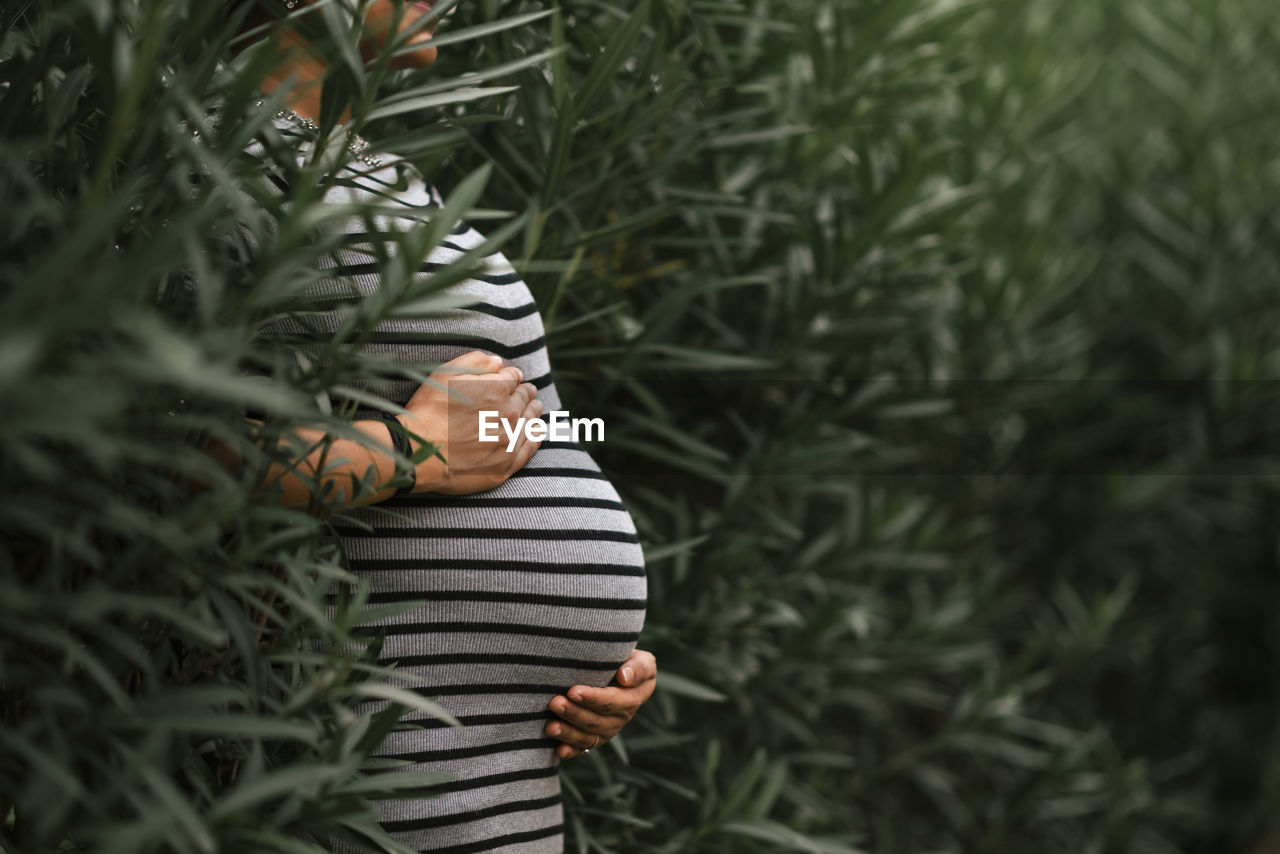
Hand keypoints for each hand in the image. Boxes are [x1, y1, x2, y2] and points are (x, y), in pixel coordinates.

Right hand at [400, 350, 542, 494]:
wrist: (421, 451)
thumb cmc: (428, 411)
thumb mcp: (445, 375)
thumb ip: (474, 363)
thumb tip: (498, 361)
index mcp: (496, 389)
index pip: (512, 378)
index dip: (511, 376)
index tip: (512, 378)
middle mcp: (508, 414)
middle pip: (523, 399)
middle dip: (526, 392)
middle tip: (529, 391)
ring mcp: (509, 440)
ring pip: (530, 421)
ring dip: (534, 411)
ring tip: (537, 406)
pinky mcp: (506, 464)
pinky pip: (529, 448)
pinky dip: (536, 436)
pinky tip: (538, 431)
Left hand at [545, 648, 656, 759]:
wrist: (618, 669)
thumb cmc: (627, 659)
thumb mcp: (641, 659)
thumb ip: (638, 668)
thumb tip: (624, 677)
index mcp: (635, 696)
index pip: (613, 701)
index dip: (594, 698)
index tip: (573, 691)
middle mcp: (623, 716)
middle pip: (597, 720)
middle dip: (575, 713)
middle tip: (555, 703)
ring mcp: (608, 729)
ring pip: (588, 736)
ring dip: (568, 732)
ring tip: (550, 726)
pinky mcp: (595, 737)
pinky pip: (583, 748)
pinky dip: (570, 750)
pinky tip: (558, 750)